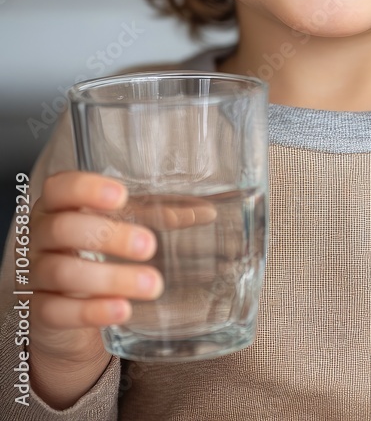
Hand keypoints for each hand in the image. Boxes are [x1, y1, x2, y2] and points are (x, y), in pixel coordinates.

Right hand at [28, 170, 162, 368]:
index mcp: (57, 205)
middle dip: (109, 236)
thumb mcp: (121, 226)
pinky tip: (121, 310)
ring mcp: (34, 275)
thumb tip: (207, 212)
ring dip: (111, 278)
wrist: (61, 306)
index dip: (86, 189)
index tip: (121, 196)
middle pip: (63, 229)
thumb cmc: (93, 251)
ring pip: (63, 272)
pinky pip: (57, 312)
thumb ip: (158, 216)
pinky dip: (91, 311)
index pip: (60, 188)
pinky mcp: (38, 312)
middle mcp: (39, 237)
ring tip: (152, 285)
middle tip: (150, 246)